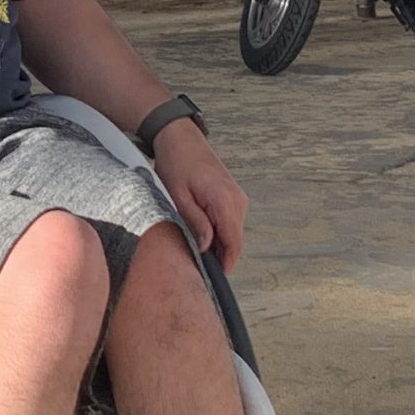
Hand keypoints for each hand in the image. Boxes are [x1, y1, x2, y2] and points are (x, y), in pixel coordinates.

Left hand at [152, 122, 247, 273]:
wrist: (180, 137)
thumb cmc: (177, 162)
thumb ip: (195, 222)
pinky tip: (199, 232)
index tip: (212, 278)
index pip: (233, 244)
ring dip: (217, 243)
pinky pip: (228, 222)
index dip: (225, 264)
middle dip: (219, 256)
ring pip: (231, 233)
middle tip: (196, 267)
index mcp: (226, 201)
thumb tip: (205, 247)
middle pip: (234, 241)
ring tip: (194, 248)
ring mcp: (237, 198)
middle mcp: (238, 201)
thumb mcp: (179, 196)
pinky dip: (217, 231)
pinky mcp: (232, 196)